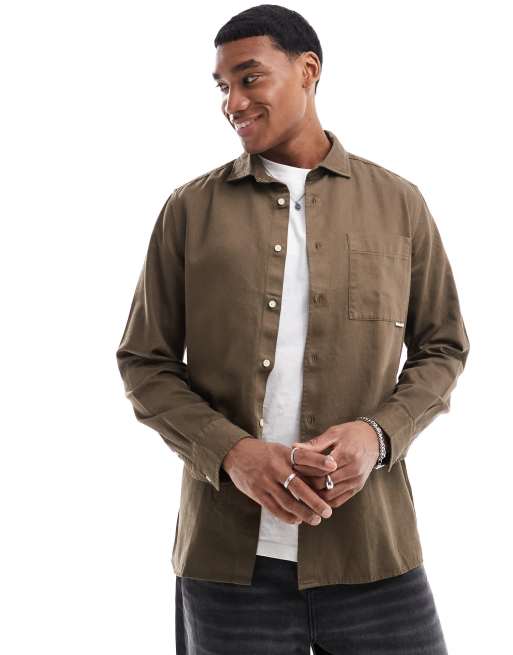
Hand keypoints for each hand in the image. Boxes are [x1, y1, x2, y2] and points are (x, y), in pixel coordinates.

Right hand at [222, 437, 336, 525]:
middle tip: (327, 512)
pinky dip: (287, 516)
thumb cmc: (263, 453)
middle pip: (298, 486)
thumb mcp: (279, 450)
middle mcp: (275, 467)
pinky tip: (297, 520)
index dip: (318, 461)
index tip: (334, 466)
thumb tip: (321, 473)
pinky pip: (274, 508)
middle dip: (314, 501)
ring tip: (316, 520)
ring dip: (303, 513)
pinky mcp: (256, 493)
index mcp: (282, 454)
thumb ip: (297, 461)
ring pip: (287, 502)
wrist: (235, 453)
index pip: (303, 457)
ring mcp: (265, 482)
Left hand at [290, 421, 378, 508]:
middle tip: (294, 479)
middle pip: (324, 484)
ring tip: (302, 488)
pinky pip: (338, 501)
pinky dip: (324, 500)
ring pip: (329, 496)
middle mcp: (353, 471)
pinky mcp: (357, 488)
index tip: (293, 467)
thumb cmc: (351, 433)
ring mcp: (356, 481)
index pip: (320, 470)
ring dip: (314, 494)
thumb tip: (294, 447)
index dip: (305, 470)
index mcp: (346, 455)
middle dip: (307, 483)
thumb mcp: (334, 433)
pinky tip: (314, 494)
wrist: (374, 439)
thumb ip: (315, 443)